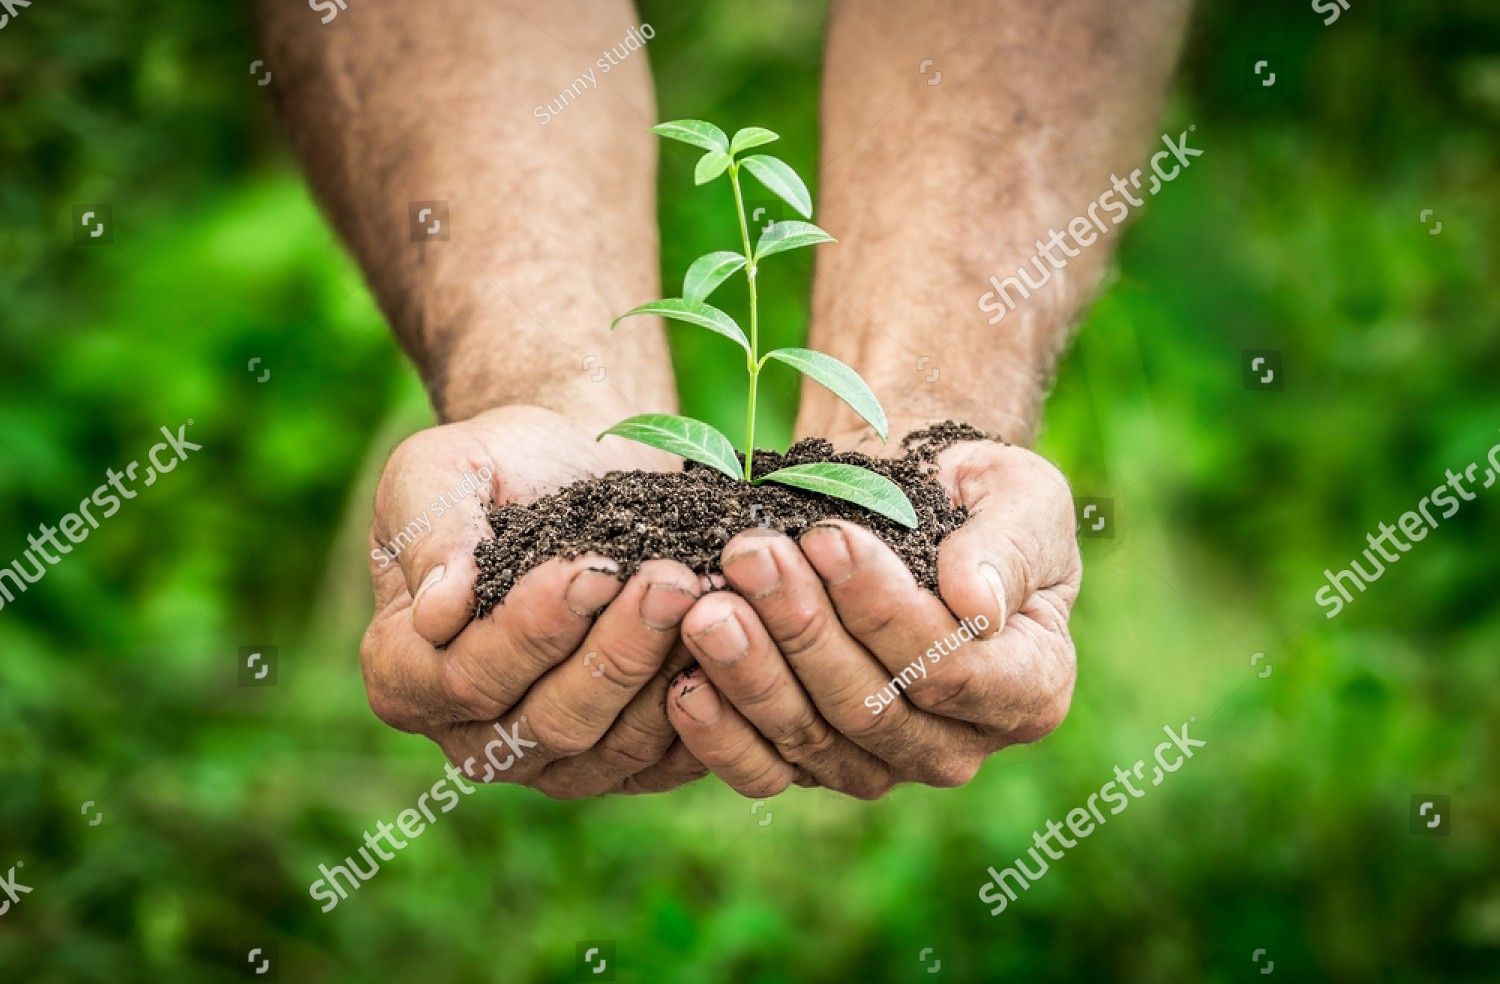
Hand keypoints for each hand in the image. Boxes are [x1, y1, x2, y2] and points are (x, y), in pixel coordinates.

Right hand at [360, 404, 709, 796]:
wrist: (575, 468)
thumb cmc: (498, 466)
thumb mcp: (440, 470)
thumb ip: (433, 533)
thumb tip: (438, 614)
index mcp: (406, 674)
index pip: (466, 678)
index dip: (532, 630)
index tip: (590, 567)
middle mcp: (473, 736)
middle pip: (549, 723)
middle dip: (616, 651)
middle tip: (671, 579)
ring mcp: (554, 761)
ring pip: (615, 746)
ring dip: (666, 671)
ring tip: (707, 595)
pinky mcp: (626, 762)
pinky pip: (669, 757)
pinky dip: (707, 703)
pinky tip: (736, 638)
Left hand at [664, 432, 1079, 798]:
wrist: (909, 505)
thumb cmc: (974, 497)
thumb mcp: (1021, 497)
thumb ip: (1008, 547)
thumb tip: (977, 604)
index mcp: (1030, 688)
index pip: (952, 671)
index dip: (884, 611)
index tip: (827, 537)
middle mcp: (959, 745)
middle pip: (872, 708)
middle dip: (803, 628)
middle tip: (748, 555)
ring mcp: (883, 763)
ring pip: (812, 738)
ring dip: (751, 671)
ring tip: (706, 605)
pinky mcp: (815, 765)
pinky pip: (764, 770)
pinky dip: (719, 733)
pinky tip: (682, 683)